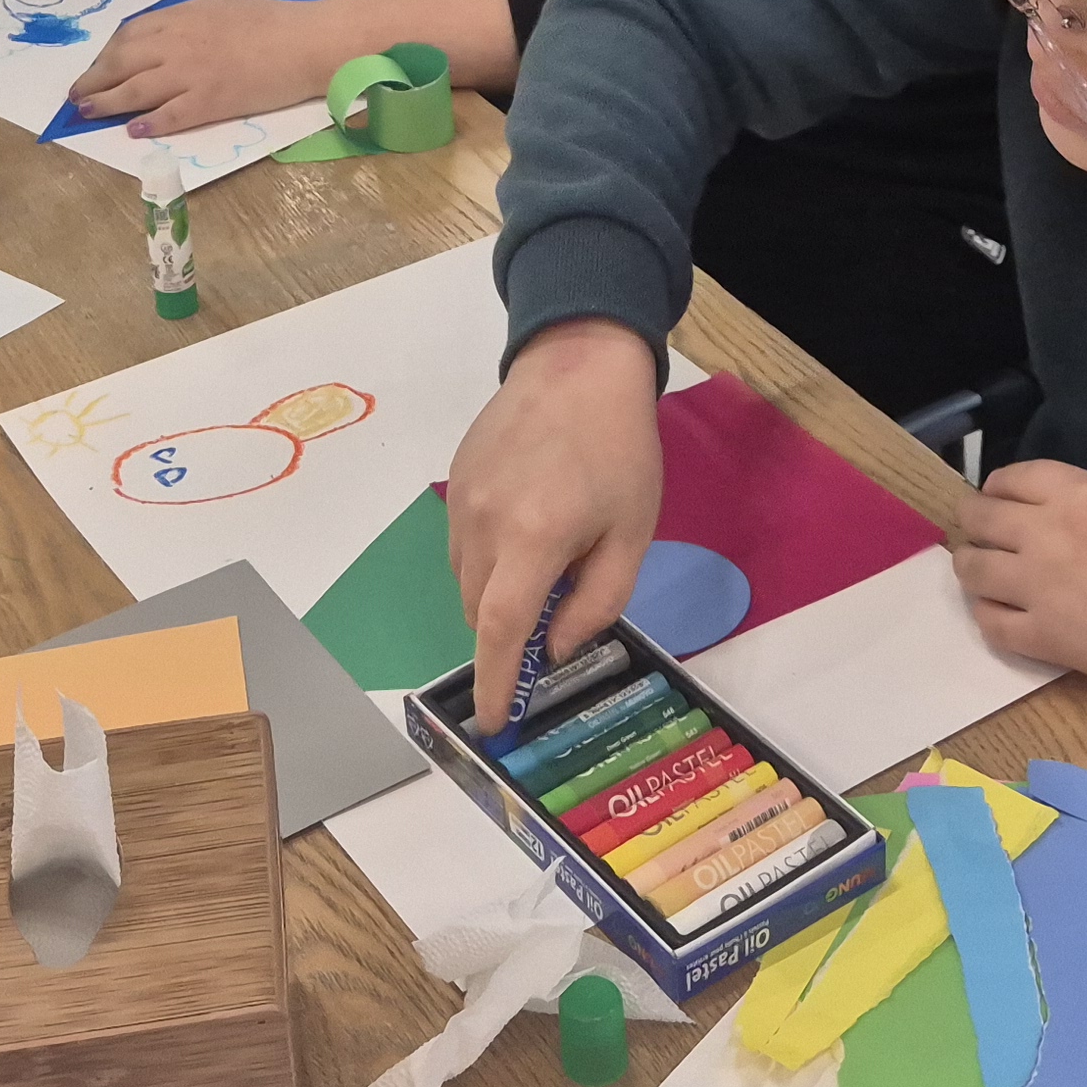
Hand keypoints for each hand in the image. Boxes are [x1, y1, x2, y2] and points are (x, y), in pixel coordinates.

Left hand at [68, 0, 329, 136]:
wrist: (304, 41)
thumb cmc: (271, 20)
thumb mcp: (219, 8)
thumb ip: (186, 22)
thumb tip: (160, 39)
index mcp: (181, 18)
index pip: (129, 36)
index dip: (106, 54)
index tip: (96, 67)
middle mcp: (177, 45)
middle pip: (122, 63)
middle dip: (94, 79)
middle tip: (76, 95)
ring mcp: (191, 75)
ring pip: (136, 90)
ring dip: (107, 102)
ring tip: (87, 112)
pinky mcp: (209, 103)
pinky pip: (170, 115)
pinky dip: (148, 123)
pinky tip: (132, 130)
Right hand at [445, 319, 663, 734]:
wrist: (577, 364)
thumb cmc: (620, 451)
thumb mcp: (632, 533)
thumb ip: (597, 601)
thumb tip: (554, 647)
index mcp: (535, 538)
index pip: (500, 629)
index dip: (493, 682)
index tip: (492, 722)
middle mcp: (484, 523)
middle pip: (479, 610)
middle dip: (507, 635)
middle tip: (550, 623)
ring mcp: (461, 500)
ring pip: (466, 580)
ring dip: (496, 594)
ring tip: (546, 561)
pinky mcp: (453, 480)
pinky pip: (462, 544)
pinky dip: (487, 559)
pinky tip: (526, 526)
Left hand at [949, 460, 1086, 695]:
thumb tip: (1085, 519)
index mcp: (1079, 492)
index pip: (1013, 478)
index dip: (999, 487)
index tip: (998, 496)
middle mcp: (1046, 532)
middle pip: (981, 517)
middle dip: (976, 521)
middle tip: (981, 532)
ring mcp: (1039, 587)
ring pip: (974, 569)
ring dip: (972, 566)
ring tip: (979, 571)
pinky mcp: (1044, 638)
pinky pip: (991, 624)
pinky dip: (987, 615)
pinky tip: (997, 613)